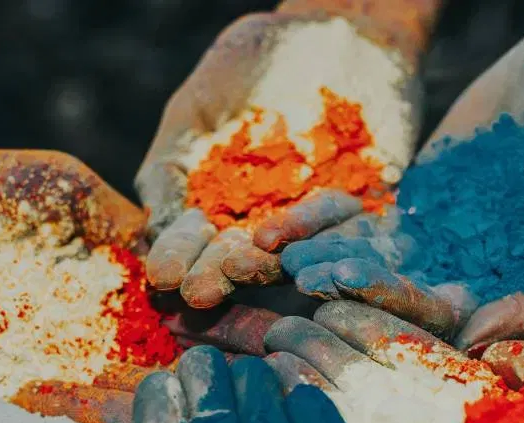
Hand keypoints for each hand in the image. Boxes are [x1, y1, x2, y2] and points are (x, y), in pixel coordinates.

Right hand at [136, 7, 427, 307]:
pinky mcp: (374, 216)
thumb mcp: (198, 108)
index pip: (192, 243)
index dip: (178, 257)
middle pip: (239, 262)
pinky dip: (340, 252)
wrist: (339, 25)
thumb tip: (149, 230)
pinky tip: (318, 261)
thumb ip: (171, 166)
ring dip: (272, 268)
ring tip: (251, 269)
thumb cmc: (253, 63)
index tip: (163, 276)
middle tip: (200, 295)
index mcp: (217, 213)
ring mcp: (319, 229)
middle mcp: (263, 231)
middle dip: (219, 275)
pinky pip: (359, 241)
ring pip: (295, 257)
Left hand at [282, 26, 523, 347]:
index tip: (340, 294)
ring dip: (321, 261)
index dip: (388, 305)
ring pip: (367, 264)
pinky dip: (319, 227)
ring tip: (271, 251)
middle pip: (392, 298)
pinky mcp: (412, 208)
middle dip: (344, 287)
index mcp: (508, 299)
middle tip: (298, 277)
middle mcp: (467, 283)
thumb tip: (480, 346)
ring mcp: (435, 245)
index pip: (438, 319)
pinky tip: (274, 228)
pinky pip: (358, 225)